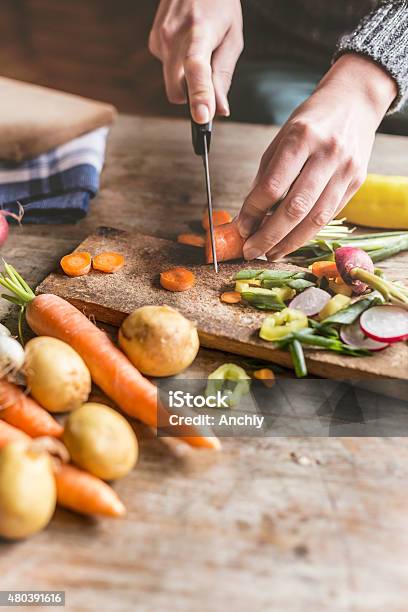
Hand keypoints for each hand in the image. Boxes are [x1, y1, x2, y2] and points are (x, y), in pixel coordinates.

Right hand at [149, 0, 242, 122]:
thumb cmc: (219, 5)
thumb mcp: (232, 37)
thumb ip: (224, 75)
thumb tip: (220, 109)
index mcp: (199, 31)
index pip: (197, 68)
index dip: (200, 95)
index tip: (203, 117)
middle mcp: (174, 36)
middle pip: (178, 89)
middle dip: (193, 98)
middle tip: (211, 92)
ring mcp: (159, 39)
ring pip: (172, 83)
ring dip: (187, 80)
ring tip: (201, 52)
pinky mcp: (153, 43)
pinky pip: (168, 71)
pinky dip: (180, 68)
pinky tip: (187, 45)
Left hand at [237, 54, 397, 260]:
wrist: (355, 101)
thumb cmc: (311, 121)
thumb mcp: (281, 139)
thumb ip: (266, 177)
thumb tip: (248, 216)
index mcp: (301, 137)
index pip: (272, 186)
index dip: (253, 212)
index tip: (241, 229)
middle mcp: (327, 153)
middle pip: (295, 208)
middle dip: (269, 235)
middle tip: (251, 251)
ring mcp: (346, 169)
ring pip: (316, 218)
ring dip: (290, 242)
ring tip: (271, 253)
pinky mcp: (357, 181)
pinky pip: (329, 215)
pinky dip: (308, 231)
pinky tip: (291, 240)